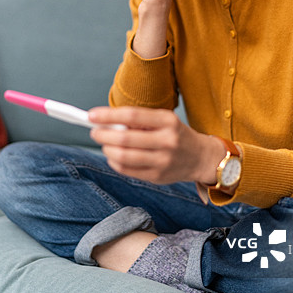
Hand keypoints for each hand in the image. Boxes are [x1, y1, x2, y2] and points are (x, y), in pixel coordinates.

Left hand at [88, 106, 224, 188]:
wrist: (201, 157)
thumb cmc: (176, 134)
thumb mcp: (164, 120)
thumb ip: (139, 121)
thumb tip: (107, 123)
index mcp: (168, 121)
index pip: (132, 116)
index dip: (108, 116)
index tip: (91, 116)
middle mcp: (167, 141)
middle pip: (125, 139)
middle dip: (103, 135)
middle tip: (95, 132)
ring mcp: (162, 161)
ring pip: (123, 157)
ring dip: (107, 150)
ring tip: (104, 144)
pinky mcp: (157, 176)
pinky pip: (127, 170)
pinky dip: (114, 162)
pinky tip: (113, 156)